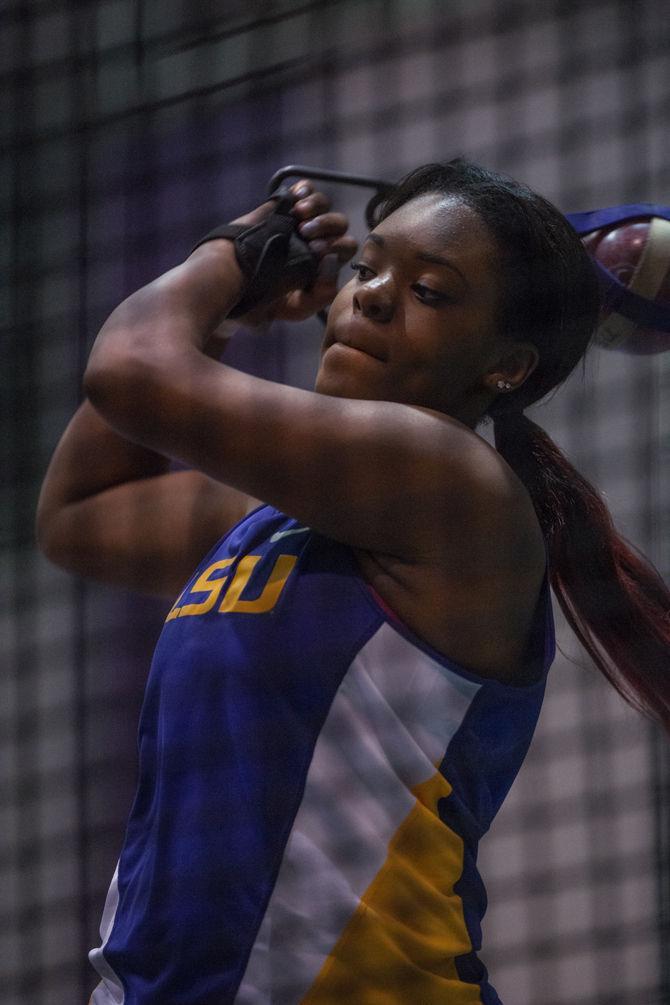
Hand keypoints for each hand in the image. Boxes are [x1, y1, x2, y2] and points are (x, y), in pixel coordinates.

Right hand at [231, 180, 357, 324]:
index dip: (336, 247)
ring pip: (324, 204)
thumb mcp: (297, 308)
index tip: (314, 252)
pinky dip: (304, 190)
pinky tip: (295, 201)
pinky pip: (304, 189)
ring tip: (299, 217)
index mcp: (324, 264)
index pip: (345, 248)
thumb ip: (321, 295)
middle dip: (327, 226)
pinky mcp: (284, 207)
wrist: (231, 283)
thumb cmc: (264, 299)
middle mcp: (316, 241)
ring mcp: (300, 222)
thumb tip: (330, 260)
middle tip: (305, 234)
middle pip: (339, 224)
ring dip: (317, 208)